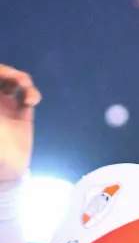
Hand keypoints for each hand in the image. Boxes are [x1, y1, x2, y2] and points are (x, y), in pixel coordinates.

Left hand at [0, 65, 40, 183]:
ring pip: (12, 81)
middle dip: (5, 71)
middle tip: (10, 75)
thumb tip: (0, 92)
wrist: (5, 170)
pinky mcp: (23, 113)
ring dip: (18, 77)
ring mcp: (7, 105)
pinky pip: (28, 96)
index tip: (1, 74)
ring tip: (23, 83)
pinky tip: (31, 100)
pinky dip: (31, 93)